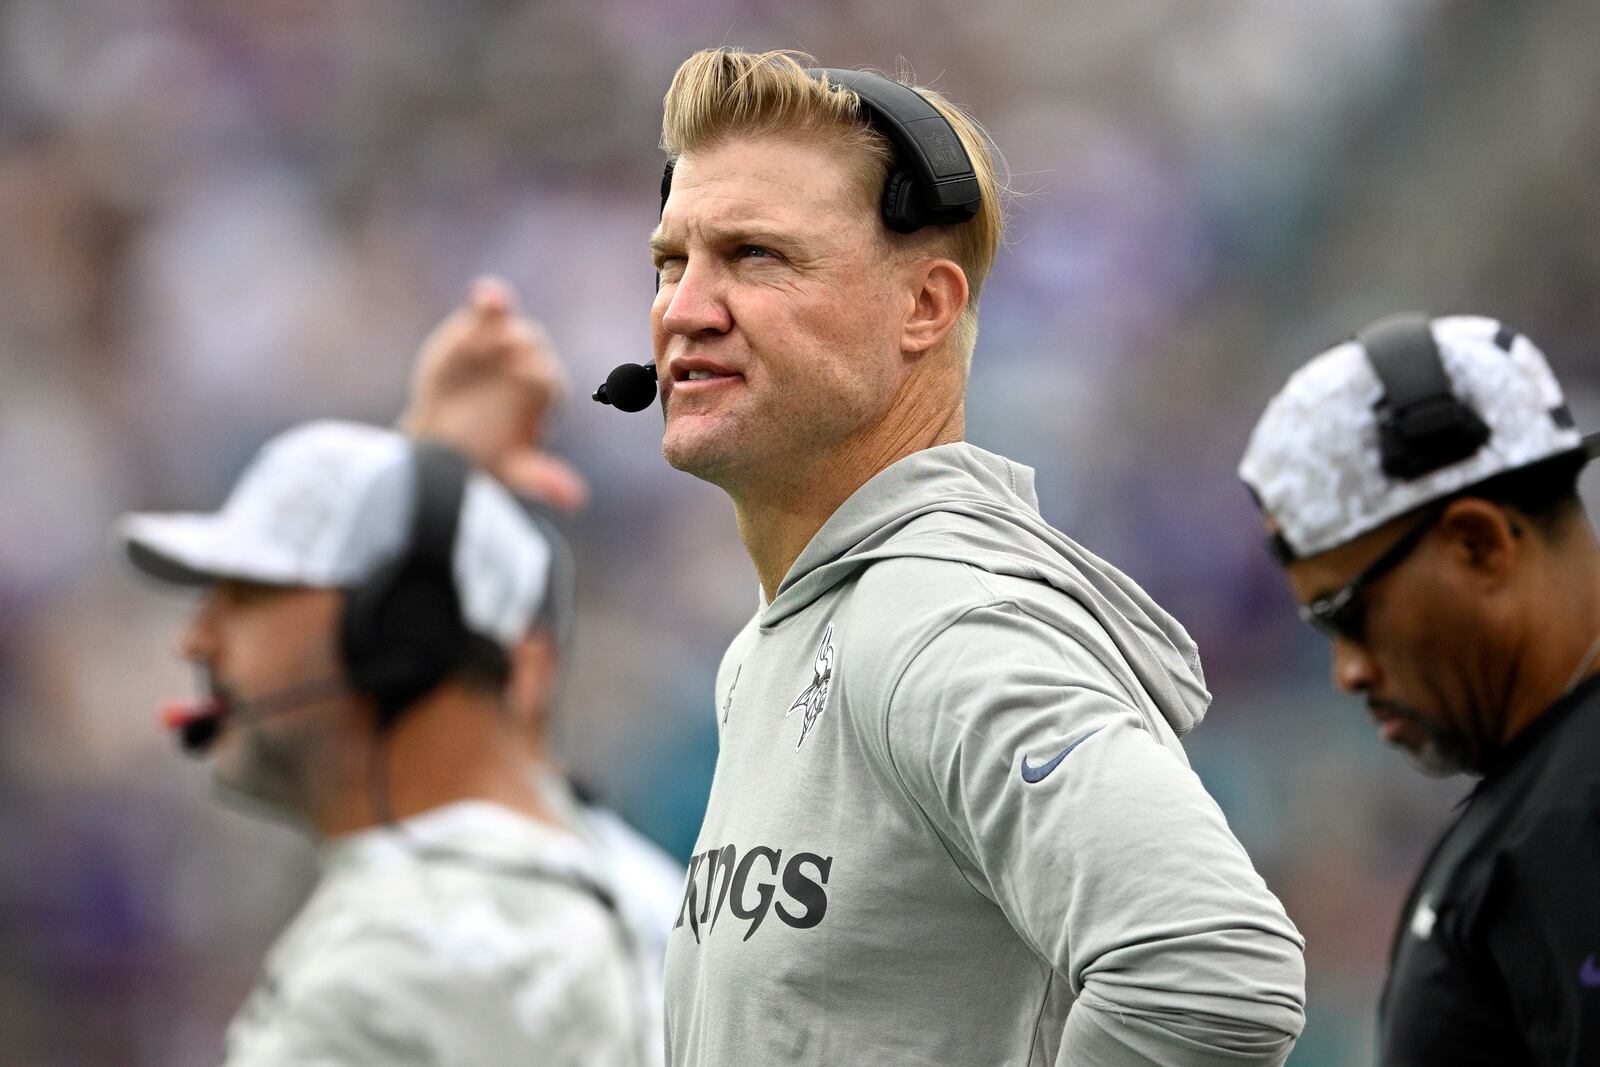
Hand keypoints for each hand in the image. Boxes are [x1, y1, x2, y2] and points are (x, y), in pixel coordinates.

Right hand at [400, 277, 587, 511]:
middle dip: (518, 346)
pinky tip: (485, 296)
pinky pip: (491, 308)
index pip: (545, 376)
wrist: (441, 440)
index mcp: (544, 391)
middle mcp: (529, 362)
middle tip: (503, 349)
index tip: (523, 374)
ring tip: (492, 309)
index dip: (535, 374)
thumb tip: (574, 501)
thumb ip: (540, 478)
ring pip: (511, 326)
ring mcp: (505, 341)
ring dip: (503, 320)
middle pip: (530, 347)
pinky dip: (490, 298)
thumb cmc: (482, 457)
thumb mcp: (510, 471)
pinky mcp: (480, 325)